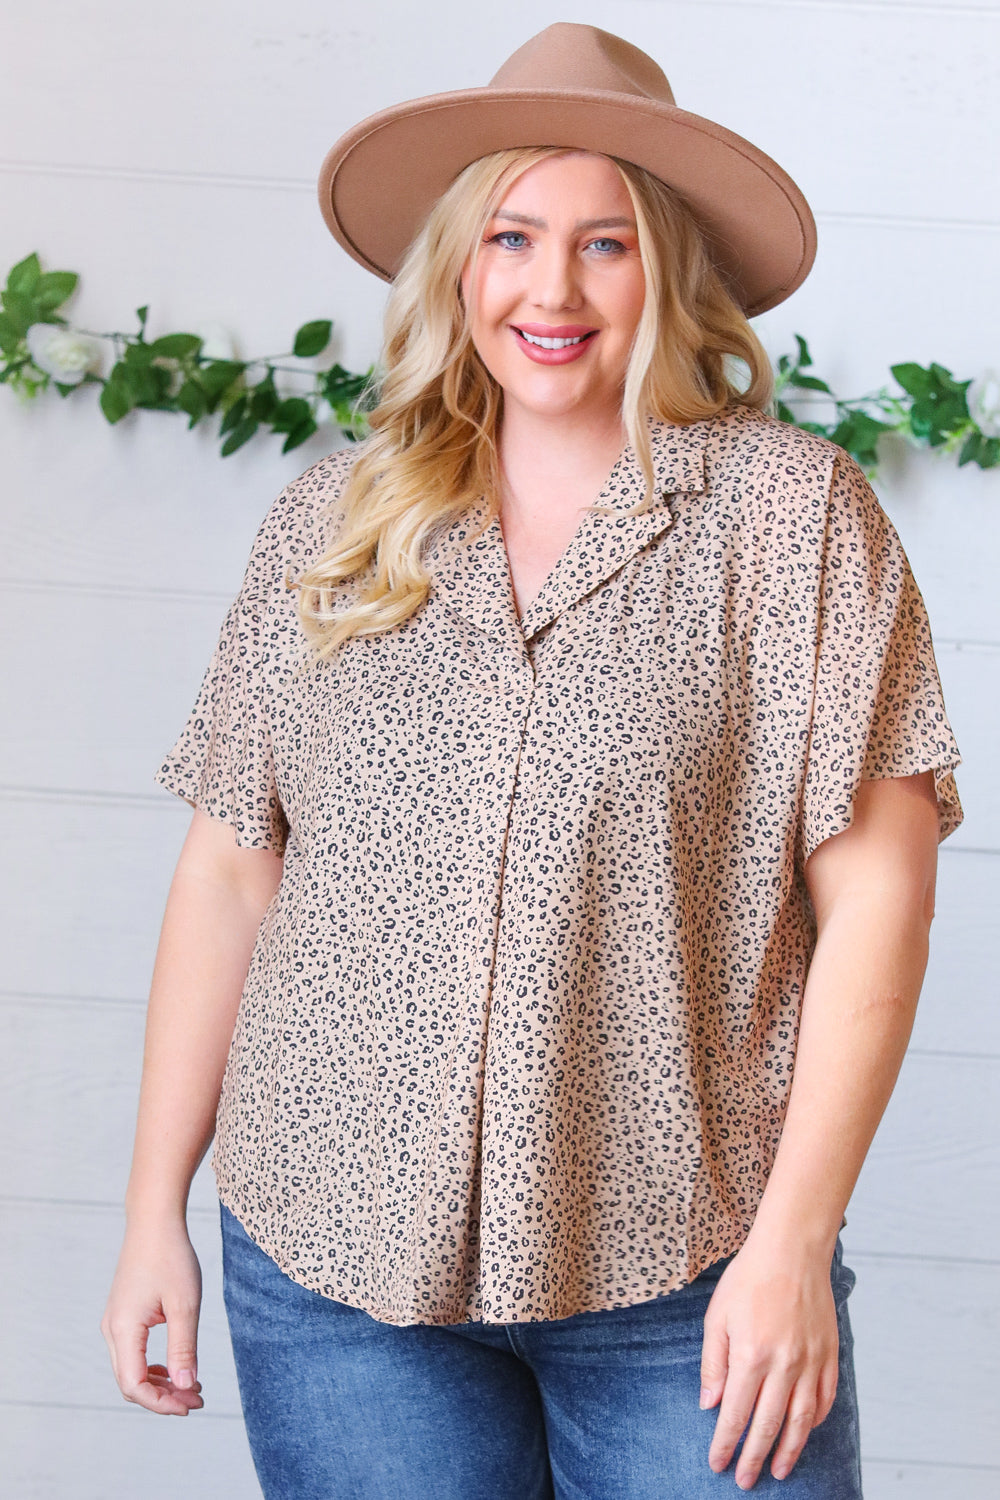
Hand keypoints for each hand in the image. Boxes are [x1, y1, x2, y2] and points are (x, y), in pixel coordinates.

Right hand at [101, 1217, 204, 1415]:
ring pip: (130, 1369)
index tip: (191, 1405)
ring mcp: (114, 1321)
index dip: (161, 1403)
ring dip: (159, 1383)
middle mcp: (112, 1329)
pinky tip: (176, 1366)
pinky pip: (132, 1353)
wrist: (154, 1221)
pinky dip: (153, 1366)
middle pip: (130, 1382)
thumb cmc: (171, 1257)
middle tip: (197, 1399)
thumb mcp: (185, 1304)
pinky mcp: (122, 1314)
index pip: (134, 1385)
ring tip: (192, 1387)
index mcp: (123, 1329)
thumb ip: (184, 1348)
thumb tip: (186, 1388)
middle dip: (163, 1397)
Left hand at [699, 1238, 839, 1488]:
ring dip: (789, 1451)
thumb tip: (709, 1405)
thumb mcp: (717, 1316)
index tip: (718, 1465)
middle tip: (745, 1481)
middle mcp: (784, 1364)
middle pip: (768, 1425)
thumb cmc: (749, 1278)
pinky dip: (815, 1421)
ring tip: (778, 1471)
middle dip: (754, 1457)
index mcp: (751, 1355)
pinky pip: (824, 1398)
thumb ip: (714, 1363)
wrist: (792, 1249)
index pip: (735, 1414)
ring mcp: (810, 1361)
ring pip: (801, 1420)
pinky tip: (804, 1431)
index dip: (726, 1444)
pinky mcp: (829, 1354)